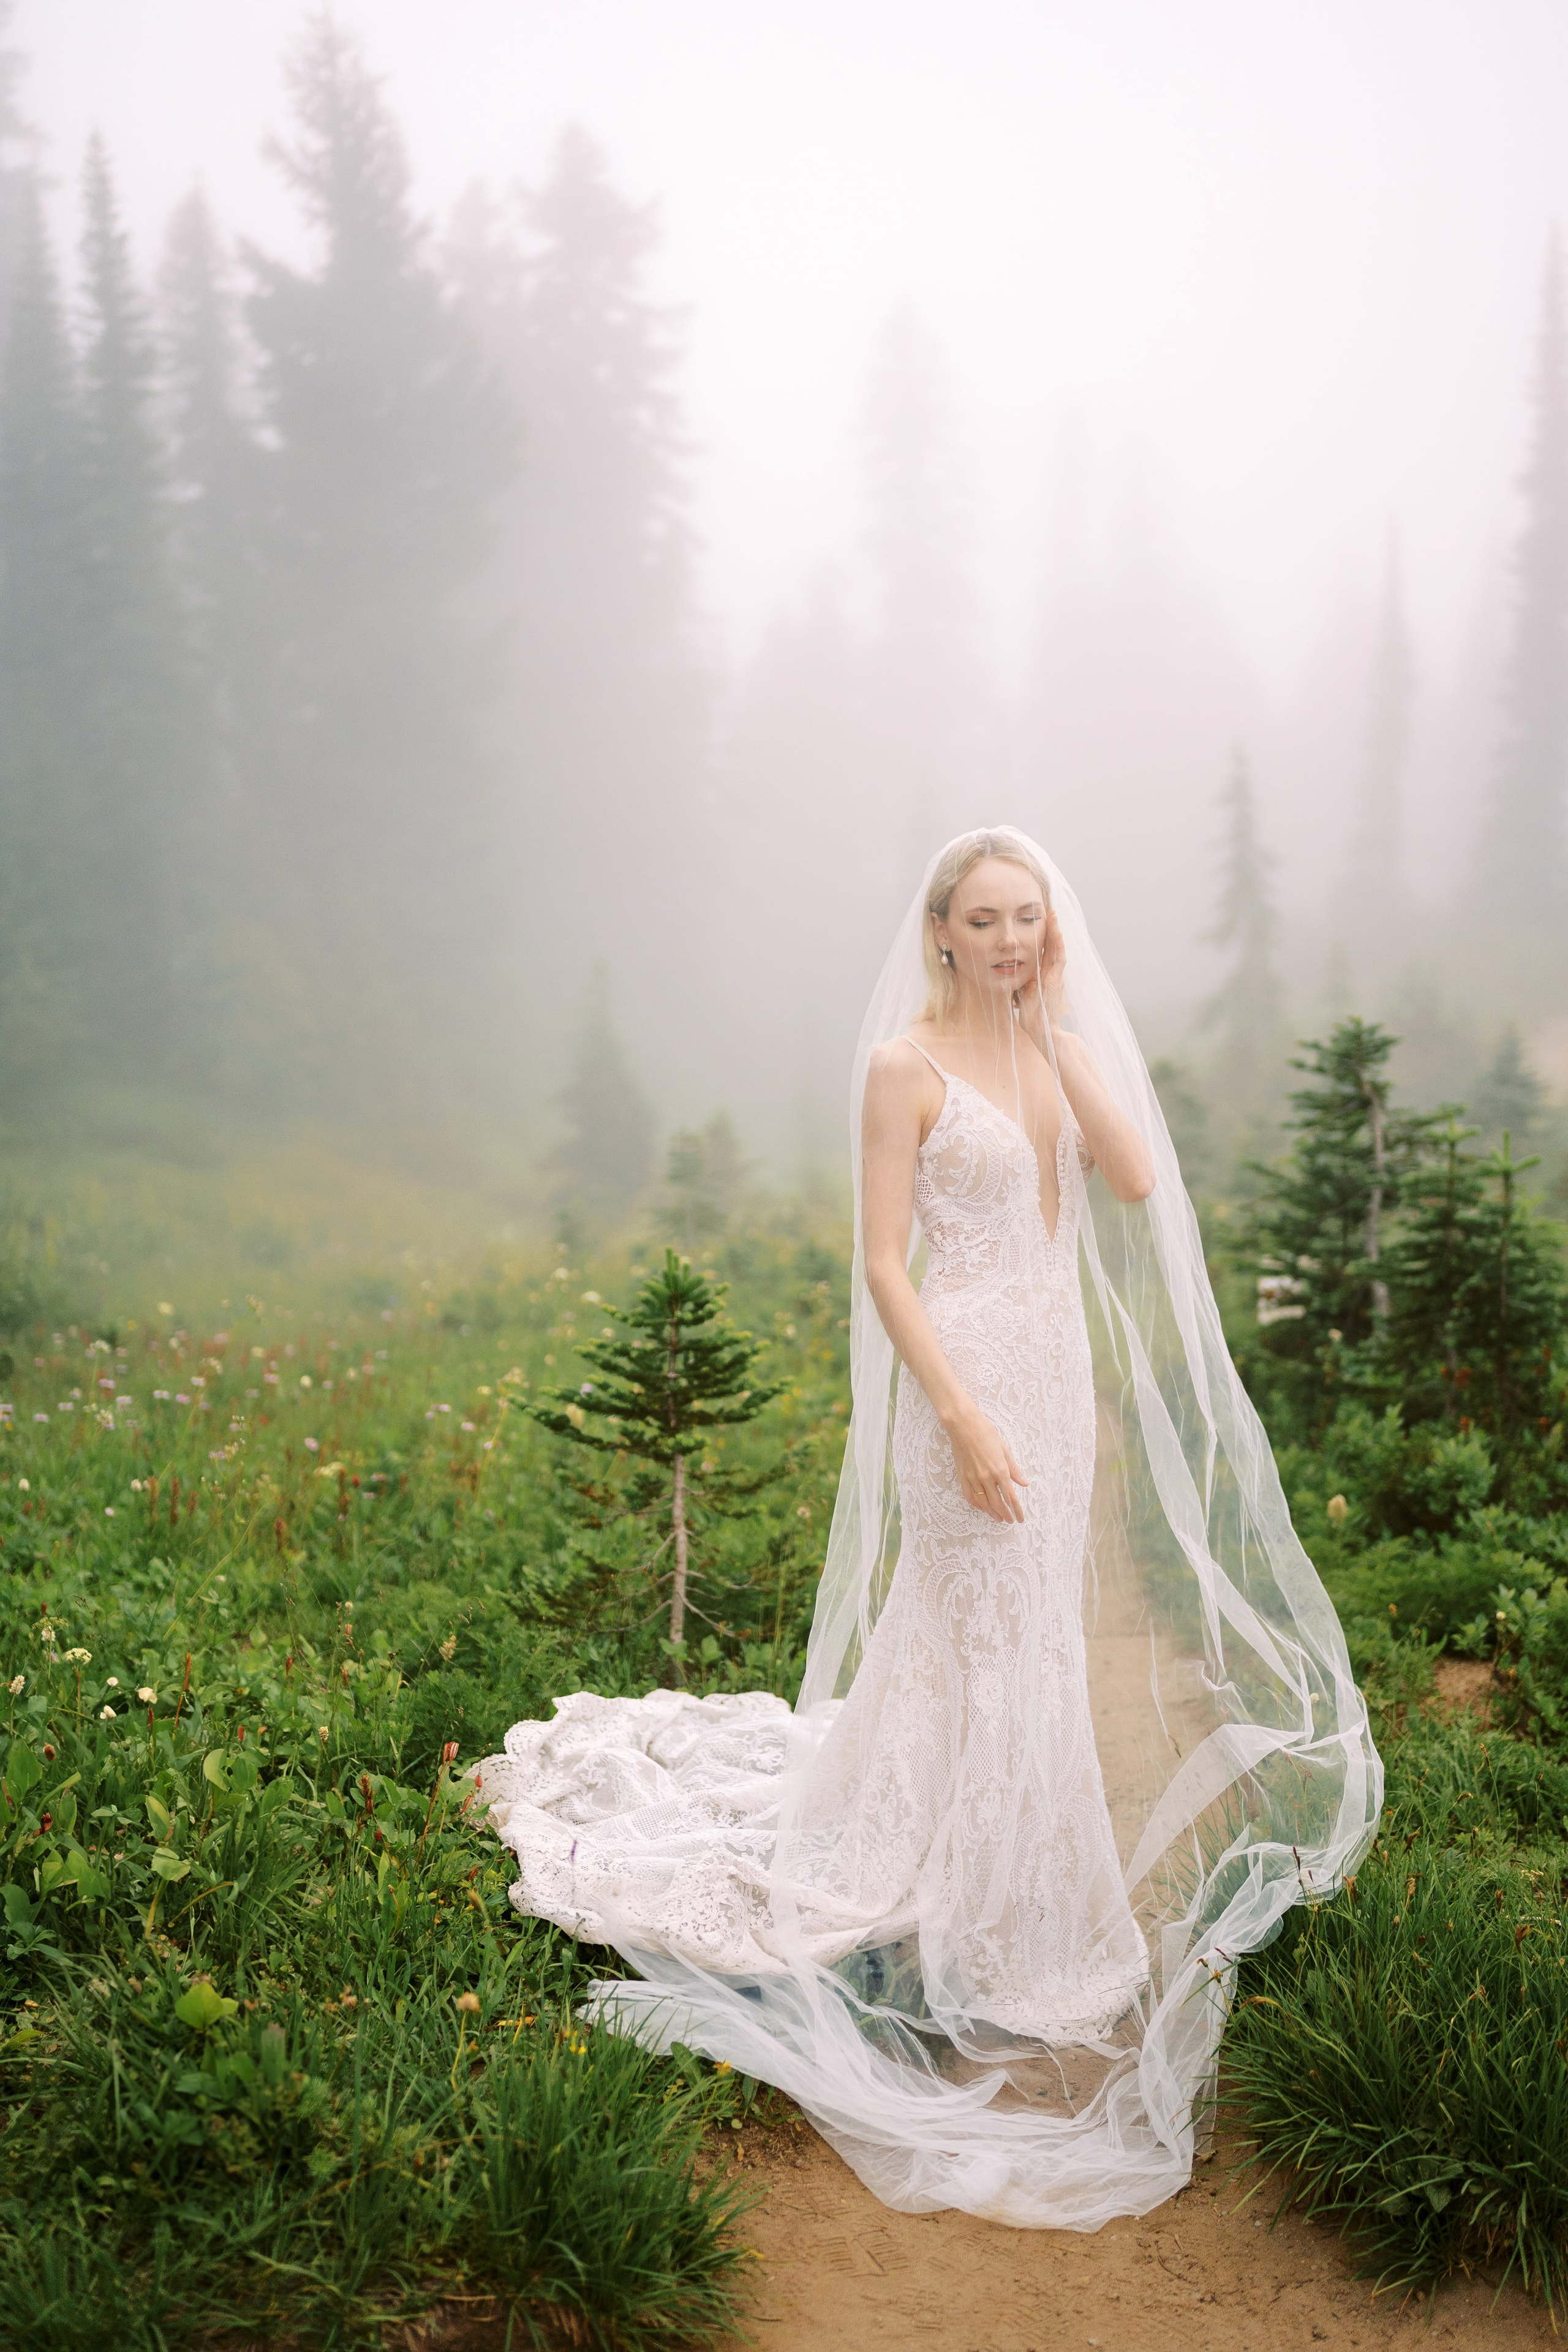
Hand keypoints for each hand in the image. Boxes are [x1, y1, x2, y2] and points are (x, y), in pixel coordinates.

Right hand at [944, 1403, 1027, 1522]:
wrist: (963, 1425)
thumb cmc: (986, 1432)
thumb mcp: (1004, 1449)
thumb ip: (1014, 1469)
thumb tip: (1024, 1483)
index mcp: (1000, 1470)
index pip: (1011, 1497)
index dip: (1016, 1510)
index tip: (1020, 1518)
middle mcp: (986, 1478)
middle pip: (997, 1503)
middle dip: (1005, 1514)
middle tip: (1010, 1520)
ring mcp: (973, 1478)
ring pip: (983, 1503)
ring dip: (992, 1513)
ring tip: (998, 1518)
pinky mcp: (962, 1476)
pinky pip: (969, 1496)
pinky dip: (976, 1504)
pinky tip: (981, 1507)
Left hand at [1014, 909, 1066, 1043]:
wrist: (1041, 1030)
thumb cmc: (1031, 1015)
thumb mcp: (1021, 994)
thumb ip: (1019, 982)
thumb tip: (1007, 973)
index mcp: (1042, 975)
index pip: (1042, 951)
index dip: (1042, 936)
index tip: (1038, 921)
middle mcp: (1050, 973)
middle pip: (1051, 945)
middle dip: (1050, 928)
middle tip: (1048, 911)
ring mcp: (1055, 976)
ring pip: (1056, 948)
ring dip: (1055, 931)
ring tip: (1053, 915)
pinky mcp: (1056, 980)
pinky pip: (1059, 958)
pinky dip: (1058, 944)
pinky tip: (1056, 932)